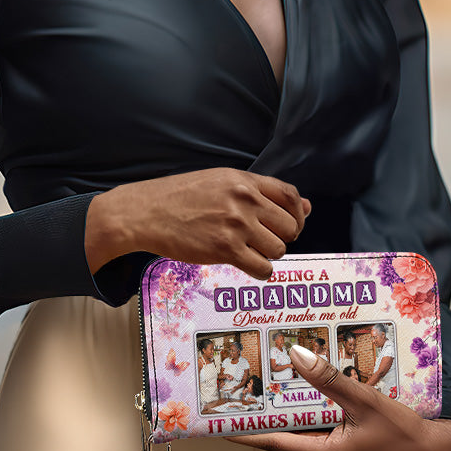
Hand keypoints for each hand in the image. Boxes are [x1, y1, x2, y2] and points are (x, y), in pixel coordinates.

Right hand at [85, 168, 308, 277]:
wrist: (145, 212)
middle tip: (261, 240)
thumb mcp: (220, 182)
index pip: (290, 195)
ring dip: (267, 254)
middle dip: (281, 237)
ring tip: (246, 250)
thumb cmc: (179, 197)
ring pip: (278, 249)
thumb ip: (260, 193)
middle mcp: (244, 199)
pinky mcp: (225, 249)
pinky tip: (245, 264)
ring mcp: (235, 224)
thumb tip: (306, 206)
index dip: (297, 214)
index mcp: (243, 180)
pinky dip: (260, 271)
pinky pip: (263, 268)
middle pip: (289, 226)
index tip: (290, 224)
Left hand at [229, 344, 450, 450]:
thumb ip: (329, 379)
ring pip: (303, 432)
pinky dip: (314, 414)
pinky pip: (321, 433)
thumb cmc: (406, 436)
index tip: (216, 418)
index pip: (270, 440)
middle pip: (284, 434)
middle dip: (266, 410)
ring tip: (272, 381)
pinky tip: (313, 391)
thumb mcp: (366, 402)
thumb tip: (296, 357)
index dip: (241, 428)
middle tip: (243, 386)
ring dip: (291, 410)